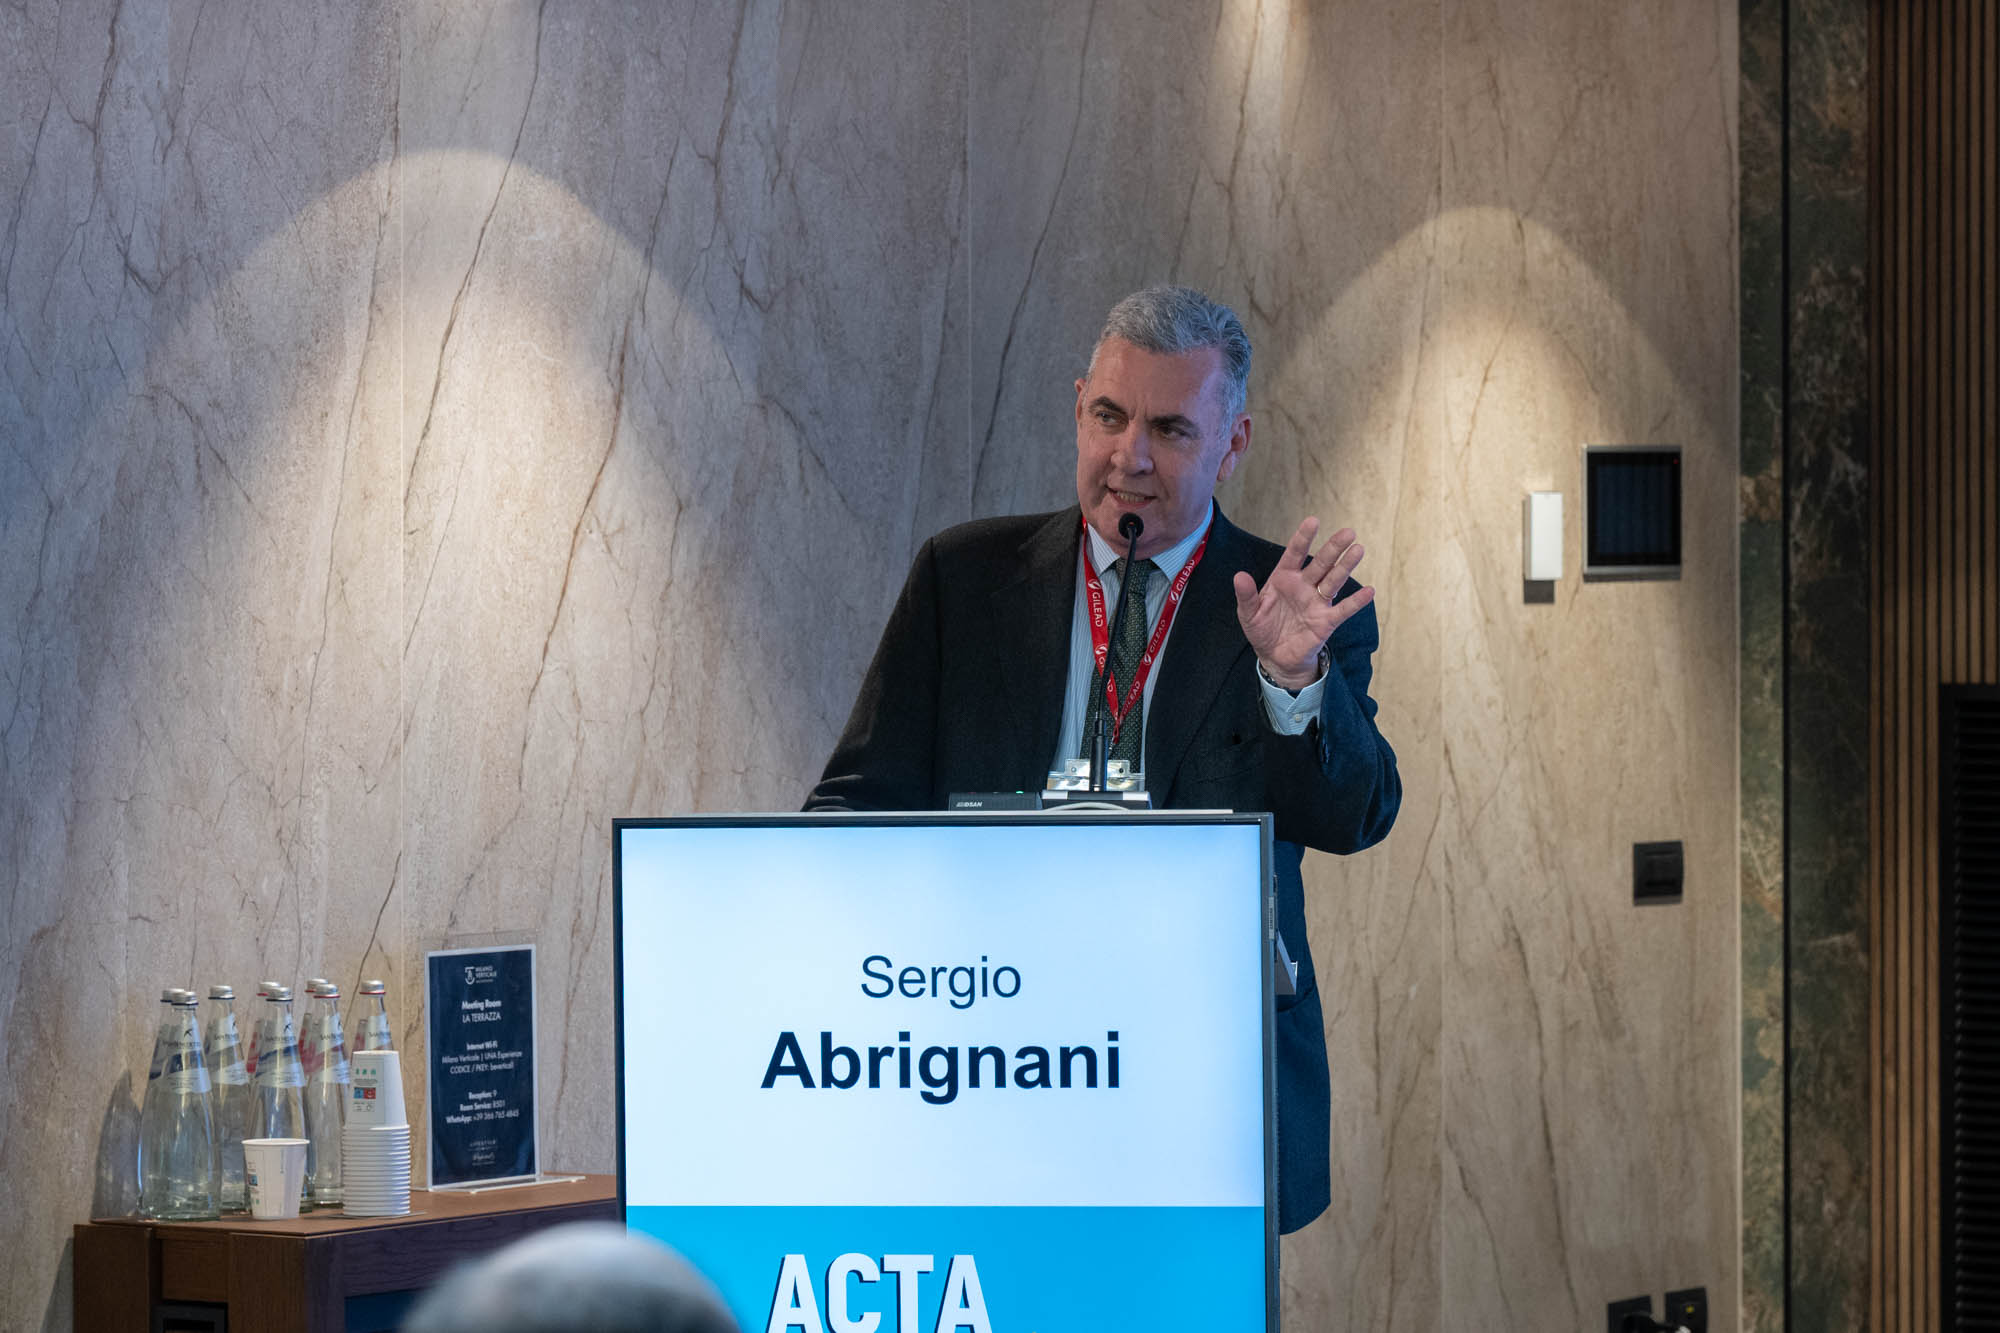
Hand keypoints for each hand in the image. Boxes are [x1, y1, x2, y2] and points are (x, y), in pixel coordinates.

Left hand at [1231, 517, 1374, 688]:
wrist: (1274, 656)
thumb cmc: (1262, 628)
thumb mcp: (1248, 612)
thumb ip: (1246, 594)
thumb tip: (1239, 576)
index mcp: (1284, 578)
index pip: (1295, 553)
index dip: (1304, 537)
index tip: (1313, 520)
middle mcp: (1304, 586)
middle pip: (1321, 563)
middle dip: (1333, 548)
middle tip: (1348, 532)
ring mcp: (1317, 602)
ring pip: (1334, 580)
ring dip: (1346, 566)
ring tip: (1358, 550)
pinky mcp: (1326, 621)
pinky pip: (1343, 610)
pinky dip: (1356, 602)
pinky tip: (1369, 591)